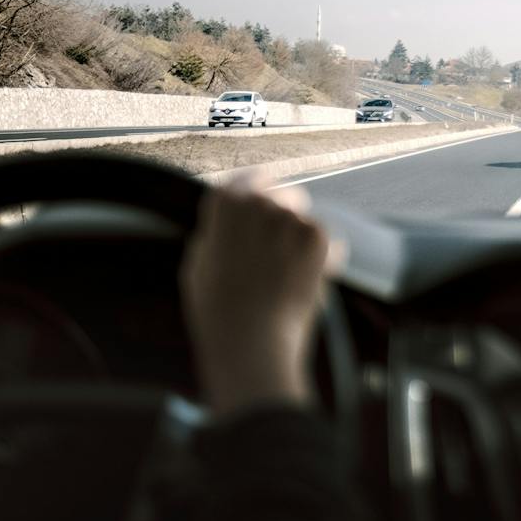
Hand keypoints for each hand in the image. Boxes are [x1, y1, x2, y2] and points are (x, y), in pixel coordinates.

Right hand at [180, 174, 344, 415]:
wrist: (252, 339)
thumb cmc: (217, 309)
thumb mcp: (198, 263)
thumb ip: (215, 233)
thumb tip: (227, 224)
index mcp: (226, 204)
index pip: (246, 181)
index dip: (255, 193)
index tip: (261, 206)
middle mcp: (260, 201)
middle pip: (280, 197)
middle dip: (280, 218)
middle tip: (274, 252)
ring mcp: (292, 217)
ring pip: (301, 220)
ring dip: (297, 238)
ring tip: (282, 276)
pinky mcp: (319, 236)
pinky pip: (322, 238)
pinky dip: (318, 255)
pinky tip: (301, 281)